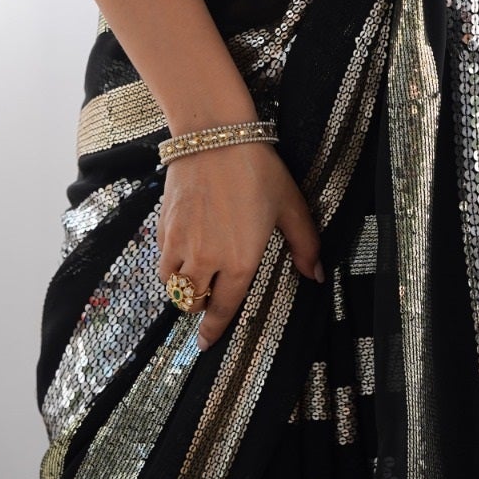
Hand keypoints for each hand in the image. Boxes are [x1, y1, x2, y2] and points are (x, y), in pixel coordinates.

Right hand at [155, 140, 323, 351]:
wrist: (215, 135)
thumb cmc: (257, 169)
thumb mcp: (290, 205)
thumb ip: (305, 244)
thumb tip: (316, 275)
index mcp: (239, 262)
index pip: (222, 309)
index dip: (213, 330)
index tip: (204, 344)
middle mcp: (205, 260)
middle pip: (192, 302)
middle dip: (199, 307)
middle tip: (206, 301)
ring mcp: (180, 243)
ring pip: (172, 284)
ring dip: (182, 287)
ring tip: (193, 278)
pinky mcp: (163, 226)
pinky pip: (162, 258)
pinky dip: (170, 263)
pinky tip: (182, 250)